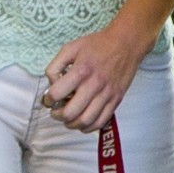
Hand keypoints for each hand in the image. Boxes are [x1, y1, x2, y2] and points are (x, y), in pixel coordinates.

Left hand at [33, 17, 150, 136]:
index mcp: (81, 71)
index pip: (58, 93)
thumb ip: (56, 65)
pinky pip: (101, 121)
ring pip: (86, 121)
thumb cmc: (97, 45)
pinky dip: (89, 127)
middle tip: (55, 112)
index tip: (48, 100)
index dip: (48, 100)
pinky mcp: (116, 100)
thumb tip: (51, 83)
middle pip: (71, 112)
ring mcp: (107, 95)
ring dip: (72, 124)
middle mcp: (94, 85)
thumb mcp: (70, 47)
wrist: (125, 44)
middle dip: (58, 116)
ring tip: (66, 120)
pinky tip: (81, 123)